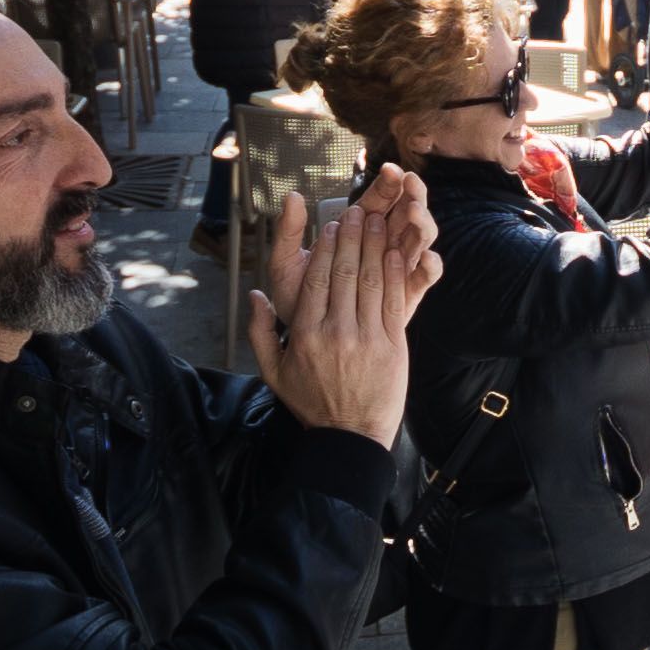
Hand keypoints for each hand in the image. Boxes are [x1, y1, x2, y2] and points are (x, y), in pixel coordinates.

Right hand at [243, 169, 436, 446]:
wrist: (351, 438)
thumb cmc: (311, 403)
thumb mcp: (274, 373)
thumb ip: (259, 333)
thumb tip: (255, 295)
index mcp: (305, 335)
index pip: (315, 280)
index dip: (324, 249)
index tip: (329, 225)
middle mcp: (336, 332)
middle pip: (344, 274)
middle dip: (351, 238)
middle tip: (356, 211)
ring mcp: (366, 338)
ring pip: (371, 282)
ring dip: (375, 247)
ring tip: (377, 221)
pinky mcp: (393, 345)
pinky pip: (392, 302)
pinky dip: (394, 274)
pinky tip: (395, 253)